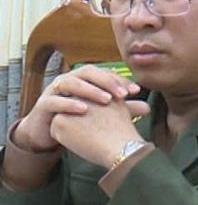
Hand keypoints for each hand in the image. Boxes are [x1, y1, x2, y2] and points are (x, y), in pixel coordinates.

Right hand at [15, 66, 144, 153]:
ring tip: (106, 100)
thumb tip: (147, 107)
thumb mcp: (100, 113)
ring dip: (89, 90)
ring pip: (70, 82)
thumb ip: (122, 109)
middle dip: (107, 81)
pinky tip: (83, 109)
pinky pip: (55, 101)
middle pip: (88, 72)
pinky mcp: (43, 105)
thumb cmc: (77, 118)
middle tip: (124, 94)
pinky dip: (69, 103)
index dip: (120, 80)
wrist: (47, 132)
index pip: (104, 73)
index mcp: (84, 79)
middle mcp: (69, 80)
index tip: (137, 90)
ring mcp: (54, 91)